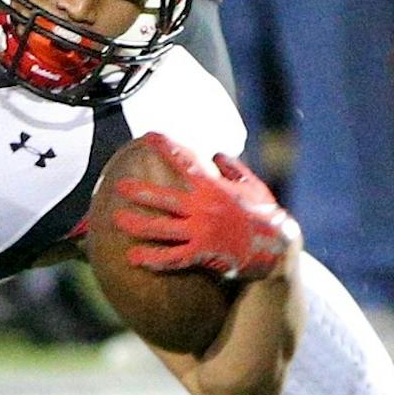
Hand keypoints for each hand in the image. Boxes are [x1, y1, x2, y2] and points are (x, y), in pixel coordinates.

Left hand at [110, 134, 298, 281]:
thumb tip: (217, 154)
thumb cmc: (264, 215)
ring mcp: (203, 232)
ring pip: (164, 228)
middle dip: (141, 191)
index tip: (149, 136)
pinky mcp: (204, 254)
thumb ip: (234, 169)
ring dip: (139, 225)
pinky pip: (174, 257)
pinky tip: (136, 258)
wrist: (276, 249)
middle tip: (120, 185)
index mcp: (214, 188)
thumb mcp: (254, 186)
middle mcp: (205, 208)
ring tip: (117, 220)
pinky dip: (154, 258)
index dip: (167, 147)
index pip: (186, 162)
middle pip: (166, 198)